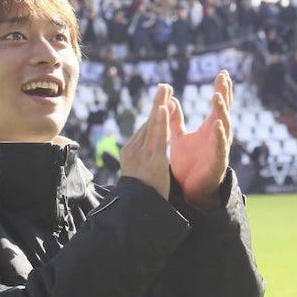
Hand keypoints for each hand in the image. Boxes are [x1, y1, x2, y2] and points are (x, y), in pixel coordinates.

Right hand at [119, 84, 172, 198]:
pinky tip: (164, 108)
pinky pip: (157, 137)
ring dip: (159, 105)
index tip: (162, 98)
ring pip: (152, 125)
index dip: (155, 112)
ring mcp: (142, 153)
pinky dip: (161, 121)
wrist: (137, 209)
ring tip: (165, 89)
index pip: (145, 128)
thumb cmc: (142, 194)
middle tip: (164, 86)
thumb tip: (149, 149)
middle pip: (148, 122)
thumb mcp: (141, 172)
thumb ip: (144, 158)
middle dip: (157, 103)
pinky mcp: (152, 159)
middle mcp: (133, 149)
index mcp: (131, 151)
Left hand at [169, 70, 232, 209]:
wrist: (190, 188)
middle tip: (224, 78)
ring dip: (221, 110)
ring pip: (224, 125)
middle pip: (224, 110)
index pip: (218, 104)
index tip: (222, 72)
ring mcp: (219, 147)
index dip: (221, 89)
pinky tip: (216, 124)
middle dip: (224, 93)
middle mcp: (217, 134)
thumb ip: (176, 120)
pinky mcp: (217, 160)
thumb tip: (171, 101)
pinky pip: (220, 146)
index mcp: (210, 127)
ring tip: (217, 96)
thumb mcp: (180, 136)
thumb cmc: (188, 162)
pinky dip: (219, 135)